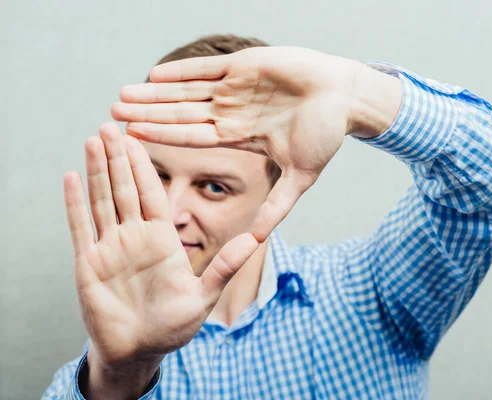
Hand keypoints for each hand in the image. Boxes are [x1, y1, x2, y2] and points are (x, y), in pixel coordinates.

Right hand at [63, 123, 257, 375]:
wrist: (140, 350)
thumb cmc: (174, 326)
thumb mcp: (203, 296)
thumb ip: (225, 267)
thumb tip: (256, 239)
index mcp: (163, 238)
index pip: (153, 193)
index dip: (146, 166)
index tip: (142, 137)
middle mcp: (136, 236)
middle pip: (126, 188)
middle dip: (119, 157)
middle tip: (113, 123)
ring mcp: (111, 246)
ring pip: (103, 200)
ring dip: (97, 170)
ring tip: (93, 139)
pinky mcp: (88, 262)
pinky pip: (80, 227)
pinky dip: (75, 203)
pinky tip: (71, 176)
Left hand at [111, 46, 365, 241]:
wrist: (345, 98)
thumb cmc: (326, 134)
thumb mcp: (301, 176)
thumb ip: (278, 205)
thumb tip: (259, 240)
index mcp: (240, 136)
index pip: (193, 139)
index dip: (164, 141)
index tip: (132, 144)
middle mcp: (231, 112)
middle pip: (181, 115)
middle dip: (148, 116)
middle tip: (112, 117)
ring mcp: (236, 89)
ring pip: (186, 91)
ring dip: (155, 93)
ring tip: (124, 94)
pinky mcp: (245, 65)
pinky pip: (207, 68)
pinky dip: (182, 70)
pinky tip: (155, 74)